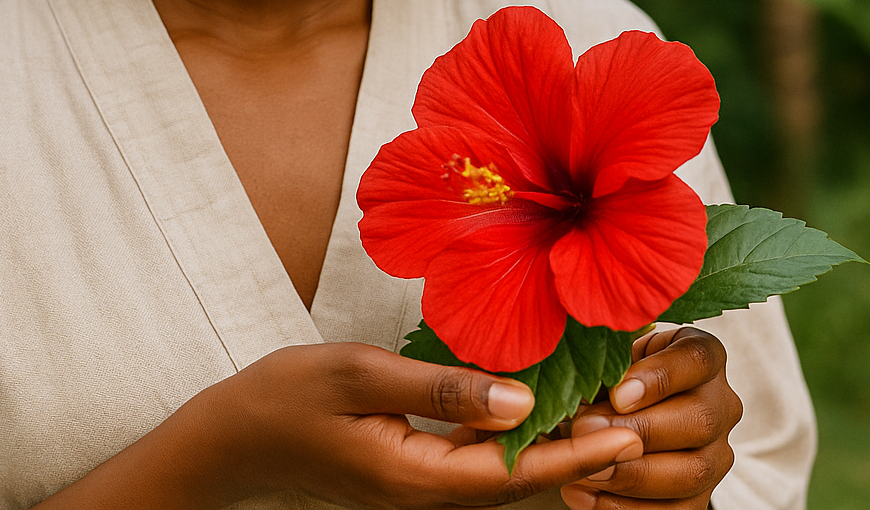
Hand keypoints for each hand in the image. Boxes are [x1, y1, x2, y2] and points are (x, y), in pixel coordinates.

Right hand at [198, 342, 644, 508]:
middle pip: (519, 478)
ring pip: (500, 471)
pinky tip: (535, 409)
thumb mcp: (361, 376)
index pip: (515, 470)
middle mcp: (425, 494)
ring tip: (606, 411)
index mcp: (417, 477)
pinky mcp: (409, 473)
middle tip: (639, 416)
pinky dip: (514, 439)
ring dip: (553, 445)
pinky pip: (476, 462)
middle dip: (581, 451)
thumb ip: (441, 389)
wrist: (231, 437)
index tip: (633, 433)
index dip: (578, 452)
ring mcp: (416, 488)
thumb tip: (519, 400)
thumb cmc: (287, 396)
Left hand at [559, 328, 741, 509]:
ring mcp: (715, 455)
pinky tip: (583, 494)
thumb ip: (608, 362)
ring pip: (691, 472)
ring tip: (583, 468)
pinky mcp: (699, 497)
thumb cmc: (615, 375)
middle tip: (586, 430)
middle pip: (700, 420)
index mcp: (704, 359)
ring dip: (630, 474)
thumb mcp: (614, 354)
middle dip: (638, 431)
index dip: (660, 376)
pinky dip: (623, 507)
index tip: (617, 394)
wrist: (620, 414)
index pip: (698, 358)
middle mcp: (721, 405)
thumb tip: (585, 382)